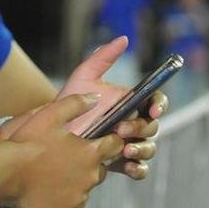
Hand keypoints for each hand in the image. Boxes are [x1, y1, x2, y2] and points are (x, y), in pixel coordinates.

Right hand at [0, 94, 123, 207]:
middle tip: (69, 157)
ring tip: (54, 175)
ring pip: (85, 187)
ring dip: (75, 181)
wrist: (5, 173)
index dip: (110, 141)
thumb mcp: (50, 115)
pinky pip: (70, 207)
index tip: (103, 140)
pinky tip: (48, 193)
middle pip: (100, 168)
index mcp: (90, 152)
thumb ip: (75, 104)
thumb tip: (95, 98)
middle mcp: (90, 176)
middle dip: (90, 163)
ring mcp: (78, 196)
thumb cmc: (26, 143)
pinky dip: (62, 200)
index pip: (114, 145)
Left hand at [58, 37, 168, 179]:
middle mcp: (131, 122)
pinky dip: (138, 168)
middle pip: (152, 126)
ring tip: (125, 149)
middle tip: (122, 129)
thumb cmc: (68, 101)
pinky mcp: (119, 162)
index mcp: (128, 102)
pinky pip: (138, 169)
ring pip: (149, 148)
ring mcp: (126, 143)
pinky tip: (128, 165)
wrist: (50, 130)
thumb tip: (123, 39)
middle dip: (141, 128)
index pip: (154, 101)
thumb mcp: (83, 77)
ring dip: (143, 149)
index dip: (158, 104)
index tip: (151, 109)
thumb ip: (102, 57)